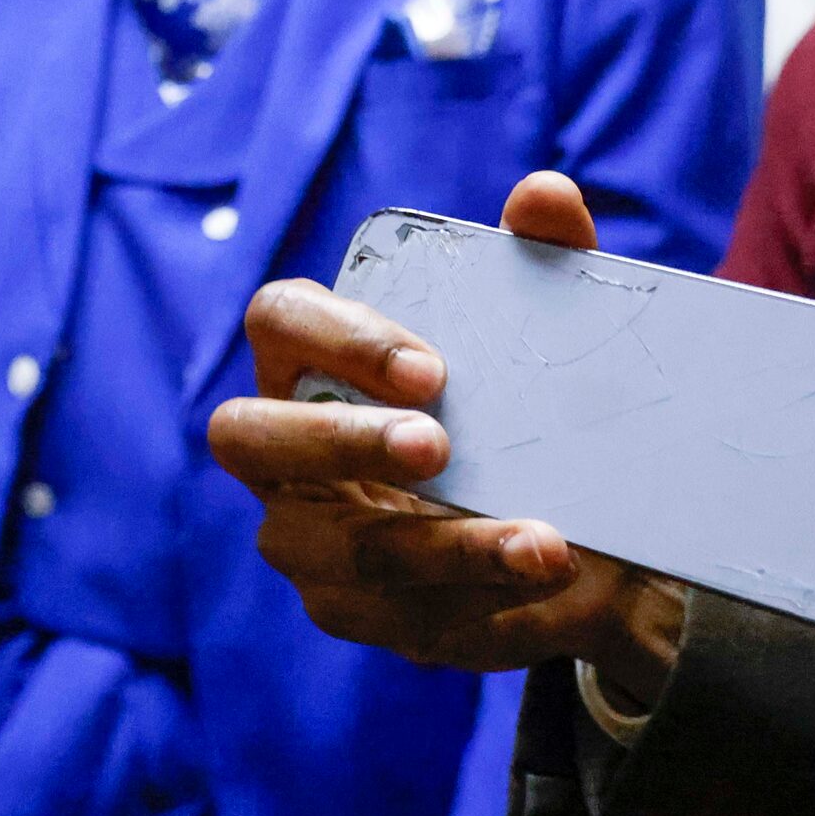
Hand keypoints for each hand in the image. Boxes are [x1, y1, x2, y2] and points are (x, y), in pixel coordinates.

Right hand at [205, 171, 687, 704]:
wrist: (565, 523)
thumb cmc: (514, 403)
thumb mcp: (538, 333)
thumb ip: (542, 262)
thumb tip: (548, 194)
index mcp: (306, 356)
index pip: (277, 321)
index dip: (339, 339)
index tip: (434, 367)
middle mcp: (278, 446)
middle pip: (249, 436)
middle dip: (339, 440)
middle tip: (438, 447)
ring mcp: (300, 535)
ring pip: (332, 549)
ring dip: (440, 548)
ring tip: (543, 547)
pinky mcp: (347, 610)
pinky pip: (394, 621)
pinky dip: (475, 607)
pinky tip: (538, 593)